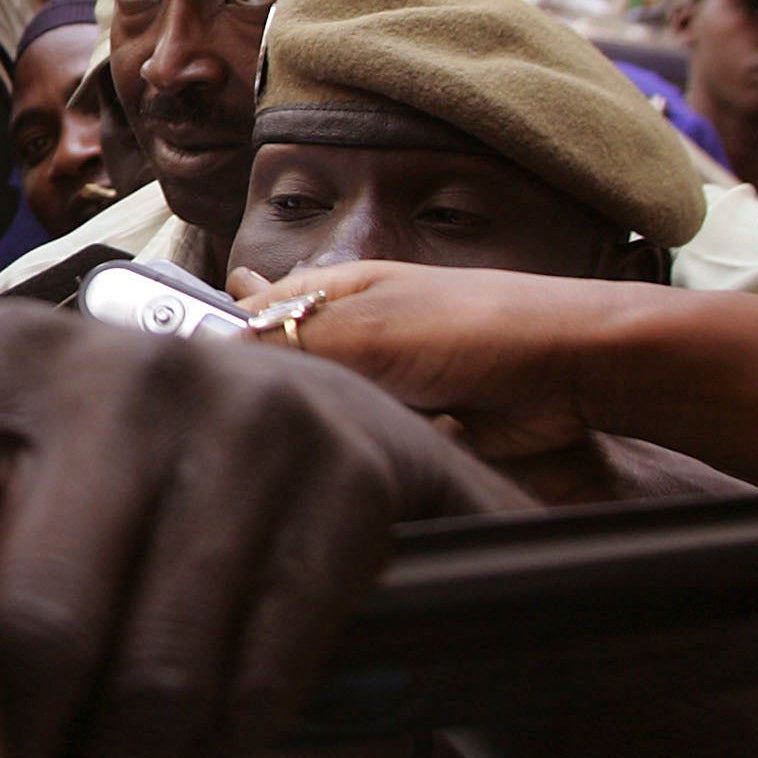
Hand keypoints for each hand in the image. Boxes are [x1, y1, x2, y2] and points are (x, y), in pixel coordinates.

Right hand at [228, 260, 625, 460]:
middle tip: (227, 428)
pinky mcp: (408, 427)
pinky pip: (360, 445)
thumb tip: (215, 357)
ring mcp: (379, 382)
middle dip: (263, 398)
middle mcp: (349, 335)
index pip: (250, 316)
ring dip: (311, 430)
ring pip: (319, 415)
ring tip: (273, 451)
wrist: (568, 371)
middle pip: (280, 373)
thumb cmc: (474, 326)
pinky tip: (333, 464)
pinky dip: (352, 454)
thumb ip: (287, 342)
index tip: (189, 382)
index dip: (216, 344)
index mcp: (332, 293)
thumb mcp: (364, 329)